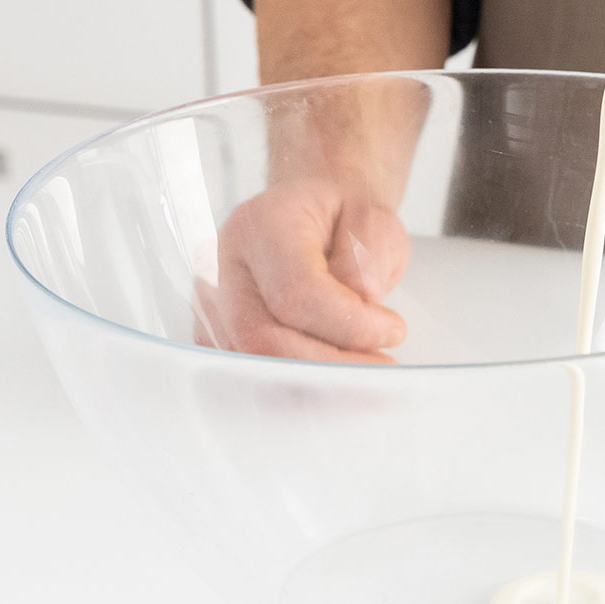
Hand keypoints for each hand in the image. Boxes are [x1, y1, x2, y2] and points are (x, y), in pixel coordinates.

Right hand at [197, 177, 409, 362]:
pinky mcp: (216, 335)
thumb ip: (369, 256)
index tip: (392, 330)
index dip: (350, 324)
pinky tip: (334, 378)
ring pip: (254, 365)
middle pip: (264, 339)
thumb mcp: (372, 219)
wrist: (312, 217)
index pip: (296, 292)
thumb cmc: (340, 218)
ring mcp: (212, 305)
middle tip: (382, 364)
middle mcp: (223, 265)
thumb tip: (361, 300)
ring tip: (363, 371)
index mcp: (261, 224)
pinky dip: (296, 386)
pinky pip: (251, 373)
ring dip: (315, 382)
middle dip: (332, 365)